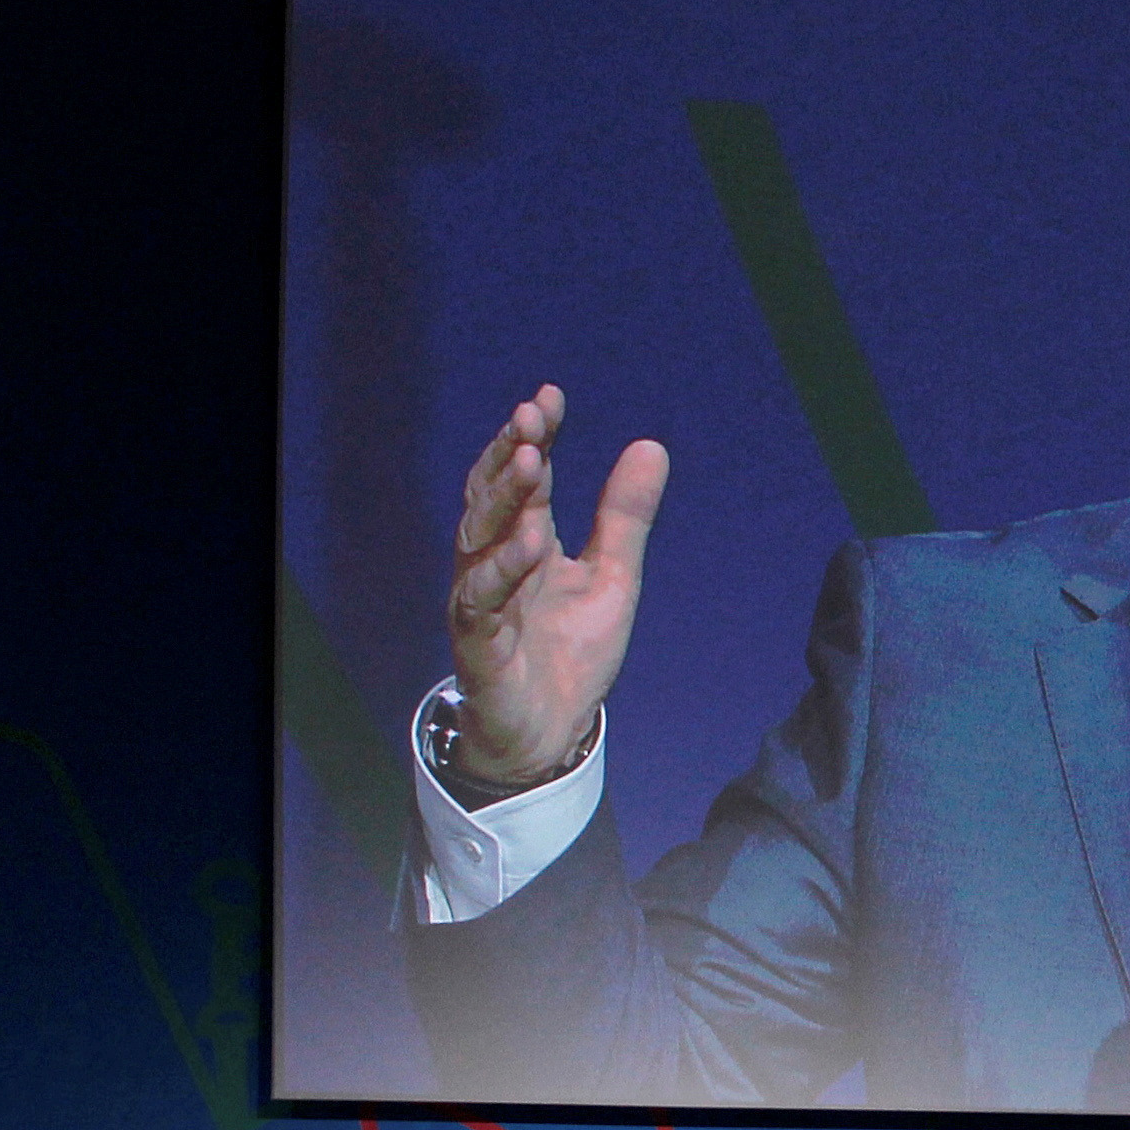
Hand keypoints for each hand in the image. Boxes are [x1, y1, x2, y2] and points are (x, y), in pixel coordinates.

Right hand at [445, 385, 670, 789]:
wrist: (552, 732)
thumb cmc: (572, 652)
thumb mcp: (613, 577)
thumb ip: (625, 517)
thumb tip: (651, 445)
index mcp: (527, 541)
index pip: (525, 478)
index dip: (534, 436)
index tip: (550, 397)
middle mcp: (496, 562)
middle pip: (491, 497)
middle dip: (508, 454)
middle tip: (531, 417)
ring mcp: (482, 600)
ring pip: (477, 538)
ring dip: (503, 499)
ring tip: (530, 461)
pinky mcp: (478, 643)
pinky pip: (480, 601)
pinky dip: (502, 570)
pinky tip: (529, 544)